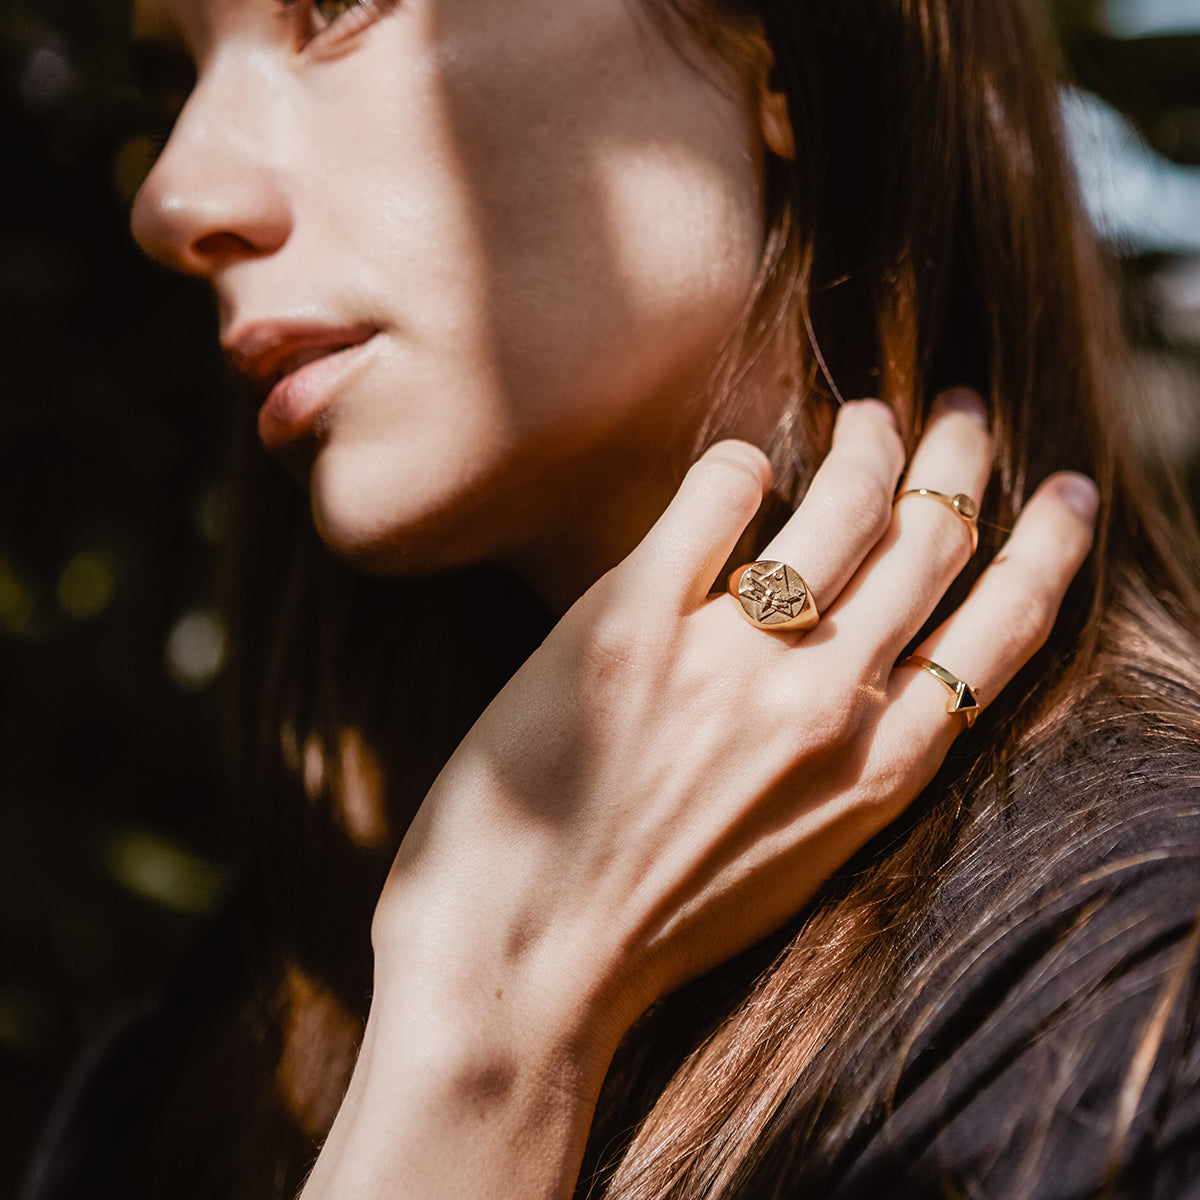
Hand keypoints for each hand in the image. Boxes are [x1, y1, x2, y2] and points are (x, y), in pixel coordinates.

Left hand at [304, 389, 1097, 1198]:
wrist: (524, 974)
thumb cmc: (652, 928)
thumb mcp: (794, 855)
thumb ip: (837, 756)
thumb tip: (851, 647)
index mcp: (876, 774)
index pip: (999, 634)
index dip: (1043, 550)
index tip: (1064, 497)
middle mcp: (825, 706)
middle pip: (931, 543)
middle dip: (961, 461)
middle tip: (965, 413)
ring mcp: (731, 661)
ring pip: (846, 504)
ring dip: (871, 440)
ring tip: (872, 413)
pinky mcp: (629, 627)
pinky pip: (717, 498)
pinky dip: (738, 465)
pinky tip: (739, 466)